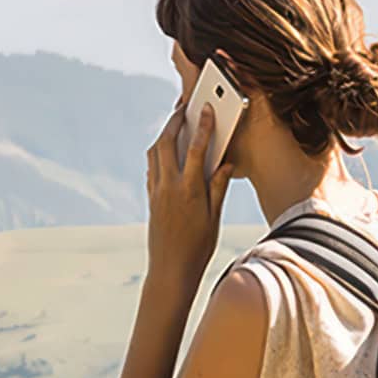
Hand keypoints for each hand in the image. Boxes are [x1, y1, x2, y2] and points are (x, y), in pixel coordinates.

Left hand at [145, 102, 233, 285]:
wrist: (171, 270)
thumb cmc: (198, 247)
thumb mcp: (215, 217)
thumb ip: (219, 187)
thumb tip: (226, 163)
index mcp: (190, 191)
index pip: (197, 149)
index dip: (203, 126)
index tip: (206, 109)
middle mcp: (169, 187)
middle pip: (166, 143)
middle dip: (174, 122)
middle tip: (184, 108)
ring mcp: (157, 192)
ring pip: (154, 153)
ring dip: (163, 135)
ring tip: (175, 125)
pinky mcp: (151, 198)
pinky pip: (151, 167)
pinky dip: (158, 153)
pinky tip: (167, 152)